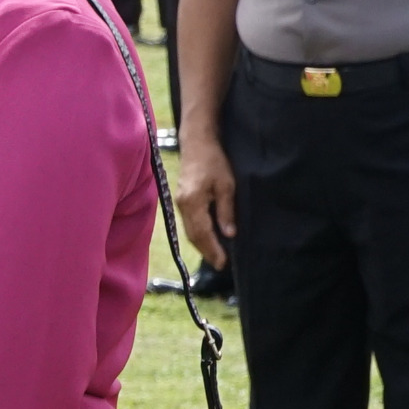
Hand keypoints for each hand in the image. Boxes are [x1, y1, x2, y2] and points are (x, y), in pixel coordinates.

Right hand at [173, 130, 235, 270]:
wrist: (197, 143)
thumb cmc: (214, 161)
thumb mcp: (226, 185)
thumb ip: (226, 211)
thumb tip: (229, 234)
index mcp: (193, 202)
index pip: (202, 232)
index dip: (213, 249)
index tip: (223, 262)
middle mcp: (183, 205)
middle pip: (193, 235)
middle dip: (207, 251)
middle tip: (221, 265)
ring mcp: (180, 202)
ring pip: (189, 230)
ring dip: (202, 244)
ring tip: (215, 256)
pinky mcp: (182, 199)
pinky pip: (189, 223)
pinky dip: (198, 234)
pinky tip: (208, 238)